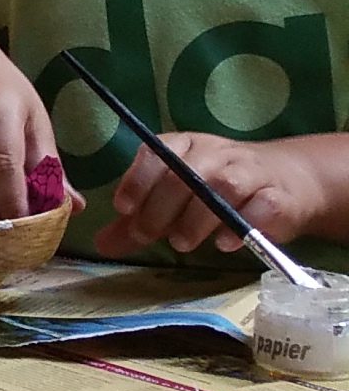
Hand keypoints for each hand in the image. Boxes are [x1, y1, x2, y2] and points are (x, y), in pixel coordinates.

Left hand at [95, 132, 327, 258]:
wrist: (289, 181)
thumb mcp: (175, 197)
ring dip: (198, 217)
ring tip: (182, 243)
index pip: (156, 153)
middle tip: (147, 236)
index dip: (138, 179)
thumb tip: (102, 244)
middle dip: (161, 207)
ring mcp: (252, 171)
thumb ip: (140, 219)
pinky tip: (224, 243)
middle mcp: (218, 153)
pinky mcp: (280, 196)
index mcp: (186, 146)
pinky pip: (263, 206)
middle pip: (187, 173)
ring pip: (224, 186)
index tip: (124, 208)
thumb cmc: (219, 189)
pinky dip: (242, 225)